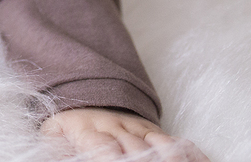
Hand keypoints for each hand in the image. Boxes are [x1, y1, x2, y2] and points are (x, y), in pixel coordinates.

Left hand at [41, 108, 209, 161]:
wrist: (82, 95)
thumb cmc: (67, 126)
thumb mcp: (52, 135)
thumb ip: (58, 150)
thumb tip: (59, 157)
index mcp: (86, 129)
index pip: (103, 150)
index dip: (112, 161)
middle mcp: (114, 126)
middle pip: (135, 150)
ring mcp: (135, 126)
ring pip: (157, 144)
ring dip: (169, 158)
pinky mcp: (150, 128)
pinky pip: (171, 139)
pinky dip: (185, 151)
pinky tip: (198, 160)